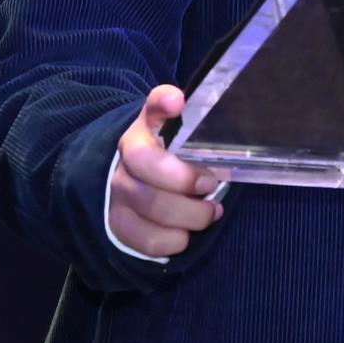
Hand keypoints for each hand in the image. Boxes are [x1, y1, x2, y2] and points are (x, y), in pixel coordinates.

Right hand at [109, 84, 225, 258]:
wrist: (140, 186)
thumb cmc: (176, 162)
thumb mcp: (189, 141)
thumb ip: (203, 129)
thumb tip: (225, 122)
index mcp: (148, 127)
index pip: (152, 106)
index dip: (163, 102)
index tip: (178, 104)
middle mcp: (126, 156)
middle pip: (147, 166)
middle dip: (186, 181)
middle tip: (210, 186)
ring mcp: (118, 191)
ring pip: (150, 206)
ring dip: (189, 215)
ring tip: (209, 212)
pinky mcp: (118, 224)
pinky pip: (147, 239)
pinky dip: (174, 240)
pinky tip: (185, 233)